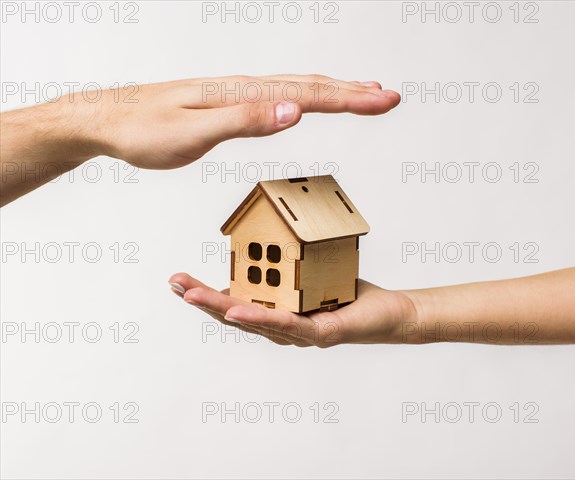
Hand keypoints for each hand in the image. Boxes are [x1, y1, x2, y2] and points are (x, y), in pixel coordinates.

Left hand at [75, 74, 400, 168]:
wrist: (108, 120)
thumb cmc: (144, 130)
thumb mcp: (192, 133)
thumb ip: (244, 121)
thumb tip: (294, 111)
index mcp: (241, 95)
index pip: (306, 94)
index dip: (349, 99)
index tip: (384, 100)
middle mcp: (243, 88)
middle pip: (308, 85)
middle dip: (352, 93)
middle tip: (389, 97)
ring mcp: (236, 94)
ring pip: (295, 88)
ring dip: (334, 92)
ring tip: (363, 94)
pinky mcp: (228, 104)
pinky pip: (276, 97)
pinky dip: (304, 97)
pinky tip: (307, 103)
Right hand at [168, 273, 418, 346]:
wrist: (389, 313)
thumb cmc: (347, 292)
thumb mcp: (312, 269)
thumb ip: (288, 258)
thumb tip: (267, 230)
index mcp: (276, 312)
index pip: (234, 303)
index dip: (205, 293)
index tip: (178, 280)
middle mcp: (282, 327)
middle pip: (235, 314)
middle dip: (202, 300)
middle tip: (175, 285)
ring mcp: (299, 334)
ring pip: (254, 321)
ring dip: (220, 308)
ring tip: (194, 295)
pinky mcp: (320, 334)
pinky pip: (287, 325)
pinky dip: (259, 318)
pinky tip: (236, 311)